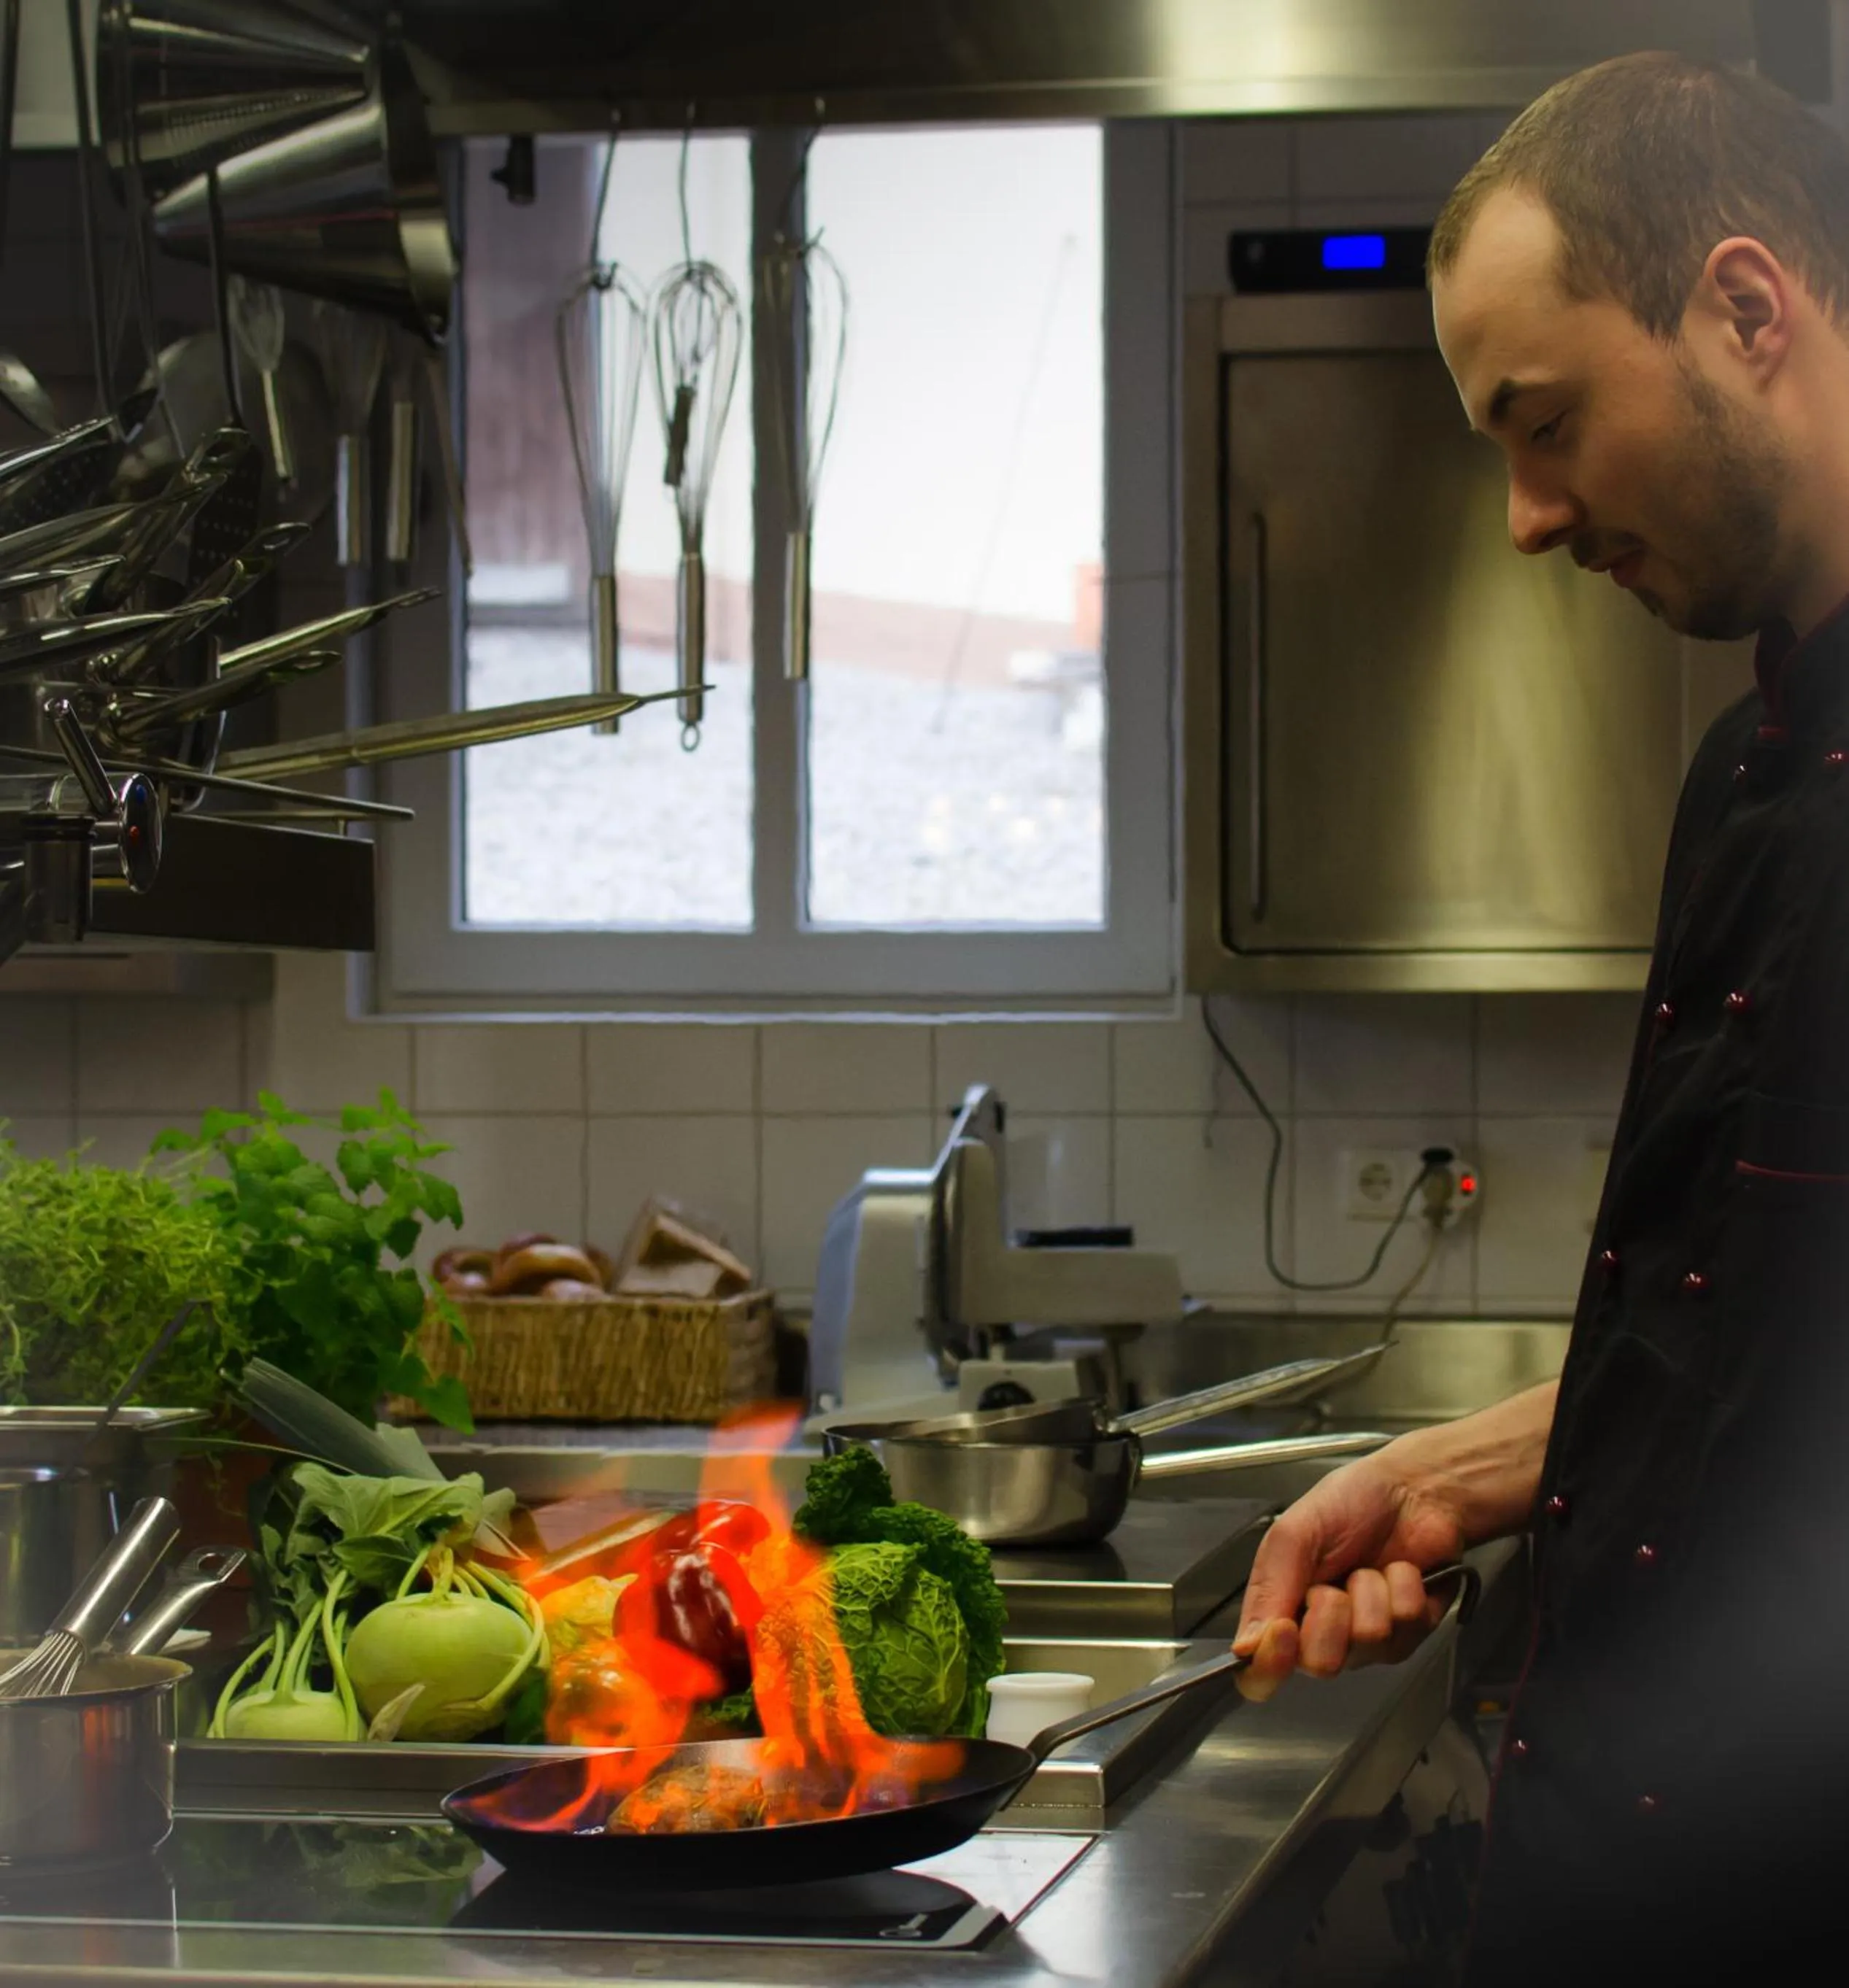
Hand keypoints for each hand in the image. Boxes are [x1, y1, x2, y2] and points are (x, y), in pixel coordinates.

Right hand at [1229, 1444, 1468, 1703]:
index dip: (1268, 1667)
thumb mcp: (1295, 1533)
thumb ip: (1270, 1587)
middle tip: (1335, 1579)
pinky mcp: (1411, 1635)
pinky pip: (1406, 1630)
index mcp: (1283, 1611)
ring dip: (1371, 1594)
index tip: (1284, 1631)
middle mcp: (1323, 1635)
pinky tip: (1403, 1570)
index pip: (1260, 1673)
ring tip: (1372, 1566)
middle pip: (1319, 1665)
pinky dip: (1404, 1590)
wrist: (1413, 1488)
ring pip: (1368, 1645)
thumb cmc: (1349, 1502)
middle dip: (1331, 1615)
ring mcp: (1369, 1640)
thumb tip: (1244, 1648)